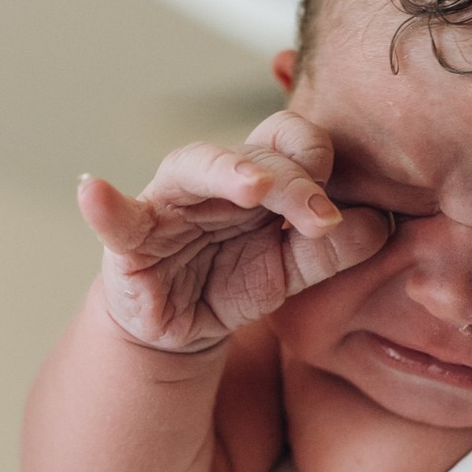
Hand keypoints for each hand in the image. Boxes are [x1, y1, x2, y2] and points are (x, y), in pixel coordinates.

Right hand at [80, 111, 389, 353]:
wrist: (182, 329)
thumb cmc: (234, 282)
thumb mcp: (291, 272)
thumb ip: (332, 251)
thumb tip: (380, 224)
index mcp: (261, 175)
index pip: (292, 142)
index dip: (317, 164)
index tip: (336, 210)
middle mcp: (214, 177)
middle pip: (252, 151)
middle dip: (288, 179)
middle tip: (316, 215)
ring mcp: (169, 202)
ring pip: (194, 167)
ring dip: (224, 170)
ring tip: (250, 186)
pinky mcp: (131, 237)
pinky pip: (115, 216)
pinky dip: (103, 203)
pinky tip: (92, 190)